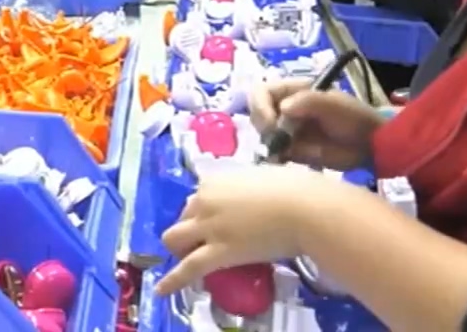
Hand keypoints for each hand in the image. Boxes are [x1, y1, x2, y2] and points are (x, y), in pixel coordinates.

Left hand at [155, 165, 355, 295]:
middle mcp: (204, 200)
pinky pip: (188, 268)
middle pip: (184, 217)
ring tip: (189, 260)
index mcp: (215, 180)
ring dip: (181, 249)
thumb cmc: (297, 188)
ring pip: (176, 239)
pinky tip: (161, 290)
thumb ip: (249, 187)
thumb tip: (255, 193)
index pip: (198, 197)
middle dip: (191, 229)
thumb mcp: (264, 177)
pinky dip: (173, 280)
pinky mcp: (218, 252)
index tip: (215, 219)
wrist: (306, 207)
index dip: (205, 211)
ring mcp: (208, 227)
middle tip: (204, 242)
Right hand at [249, 77, 386, 169]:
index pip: (260, 92)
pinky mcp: (290, 150)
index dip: (259, 106)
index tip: (270, 123)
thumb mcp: (333, 104)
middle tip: (277, 140)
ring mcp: (285, 130)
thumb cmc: (353, 118)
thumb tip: (282, 108)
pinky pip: (272, 153)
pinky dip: (273, 157)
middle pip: (256, 113)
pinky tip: (282, 161)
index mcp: (291, 91)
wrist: (371, 145)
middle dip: (263, 126)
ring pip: (261, 134)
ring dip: (268, 143)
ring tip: (284, 151)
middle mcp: (283, 108)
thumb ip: (308, 102)